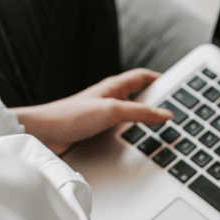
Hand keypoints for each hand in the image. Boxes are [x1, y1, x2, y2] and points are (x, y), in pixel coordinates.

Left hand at [12, 68, 172, 154]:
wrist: (42, 135)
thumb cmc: (69, 116)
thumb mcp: (112, 111)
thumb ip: (140, 113)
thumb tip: (165, 114)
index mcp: (114, 87)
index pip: (144, 76)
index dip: (160, 80)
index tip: (177, 87)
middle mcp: (110, 98)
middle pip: (140, 95)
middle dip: (157, 101)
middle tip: (174, 110)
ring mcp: (103, 114)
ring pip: (131, 113)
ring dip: (144, 119)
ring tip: (160, 128)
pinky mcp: (97, 130)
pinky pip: (121, 128)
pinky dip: (132, 133)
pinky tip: (136, 143)